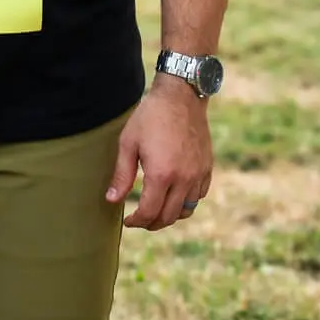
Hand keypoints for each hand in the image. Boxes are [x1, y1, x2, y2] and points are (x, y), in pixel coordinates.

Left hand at [105, 76, 212, 229]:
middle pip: (168, 217)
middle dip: (152, 223)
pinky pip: (199, 196)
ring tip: (157, 210)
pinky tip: (175, 195)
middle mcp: (183, 179)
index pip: (149, 213)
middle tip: (140, 220)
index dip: (137, 222)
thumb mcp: (129, 142)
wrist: (181, 96)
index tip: (128, 221)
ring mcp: (198, 175)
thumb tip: (112, 200)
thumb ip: (122, 175)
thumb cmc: (151, 117)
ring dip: (170, 216)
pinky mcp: (207, 168)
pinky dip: (187, 202)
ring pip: (186, 210)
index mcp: (161, 174)